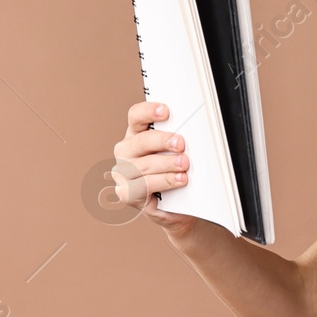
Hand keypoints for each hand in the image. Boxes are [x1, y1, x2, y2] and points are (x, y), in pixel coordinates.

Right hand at [111, 101, 203, 238]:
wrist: (177, 205)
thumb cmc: (175, 171)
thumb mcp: (176, 151)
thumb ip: (177, 139)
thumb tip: (193, 130)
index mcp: (136, 134)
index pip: (136, 116)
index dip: (149, 111)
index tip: (166, 111)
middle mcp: (126, 151)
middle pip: (141, 141)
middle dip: (162, 141)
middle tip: (181, 144)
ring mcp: (123, 173)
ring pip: (144, 165)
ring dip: (167, 164)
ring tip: (184, 164)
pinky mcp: (126, 193)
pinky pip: (144, 186)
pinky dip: (164, 182)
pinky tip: (178, 180)